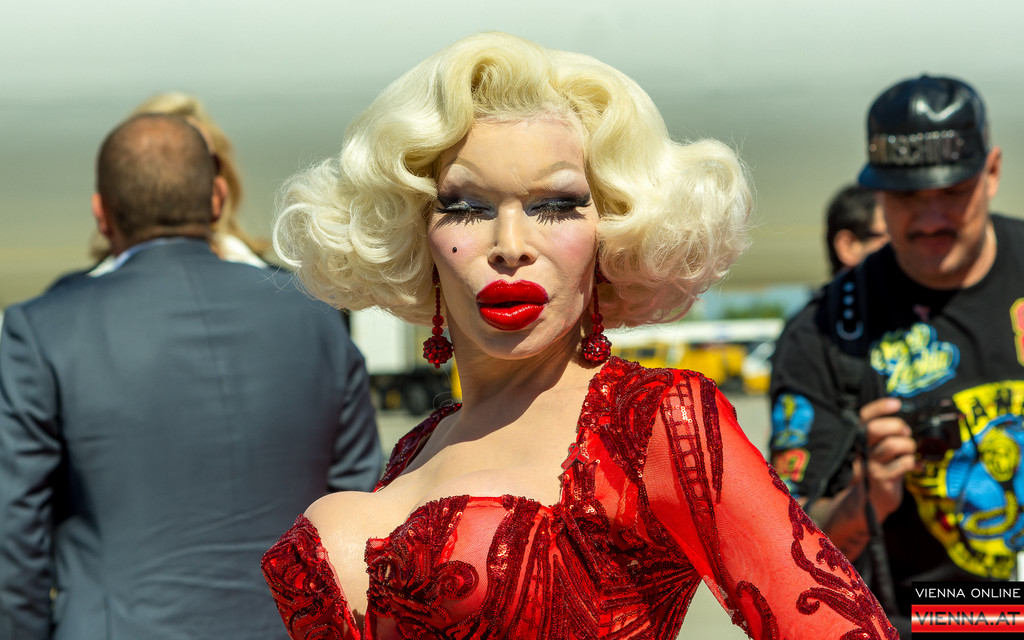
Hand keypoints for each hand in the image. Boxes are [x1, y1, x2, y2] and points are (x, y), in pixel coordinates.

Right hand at [855, 397, 916, 521]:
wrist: (870, 501)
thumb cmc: (880, 471)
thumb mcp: (878, 451)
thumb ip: (887, 436)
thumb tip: (908, 422)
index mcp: (861, 439)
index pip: (865, 417)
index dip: (879, 407)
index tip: (896, 403)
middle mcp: (863, 451)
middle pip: (874, 429)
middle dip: (896, 426)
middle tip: (905, 433)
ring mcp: (871, 466)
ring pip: (892, 445)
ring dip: (908, 446)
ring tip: (910, 452)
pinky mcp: (882, 480)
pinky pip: (904, 464)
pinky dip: (915, 463)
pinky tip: (916, 466)